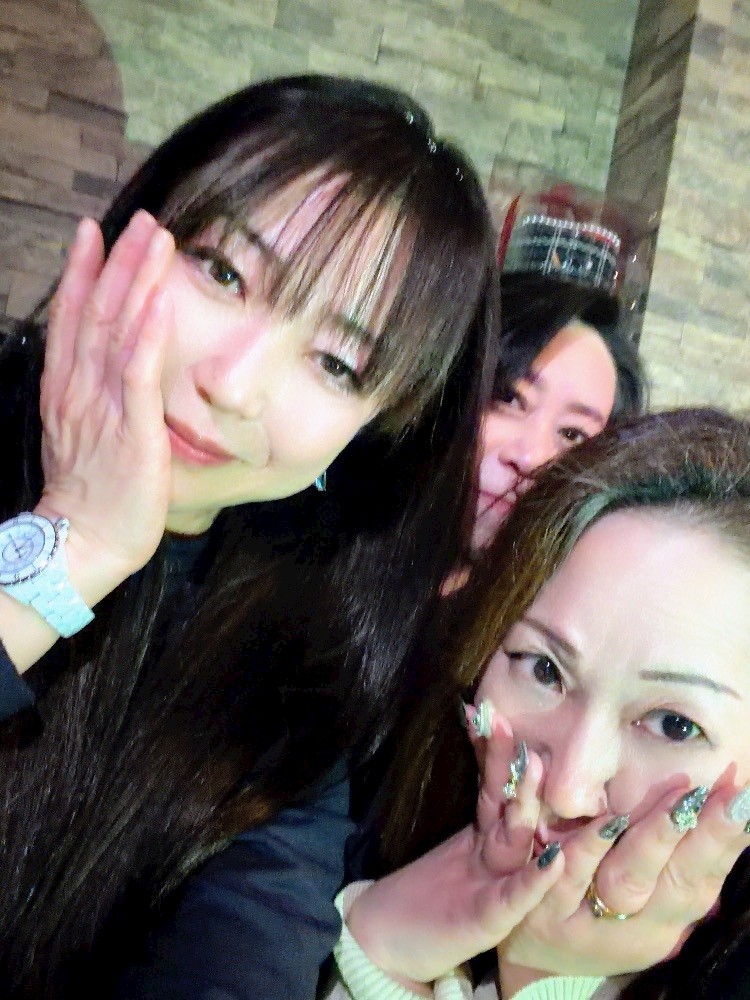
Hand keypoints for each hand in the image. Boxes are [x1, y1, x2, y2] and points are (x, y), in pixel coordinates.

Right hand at [39, 211, 174, 587]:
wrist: (87, 542)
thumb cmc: (94, 494)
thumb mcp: (85, 436)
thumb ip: (96, 398)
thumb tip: (115, 368)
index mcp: (67, 390)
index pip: (74, 319)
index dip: (83, 272)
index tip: (96, 232)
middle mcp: (80, 389)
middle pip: (97, 311)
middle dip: (119, 262)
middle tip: (140, 220)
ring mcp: (103, 407)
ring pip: (118, 331)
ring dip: (138, 282)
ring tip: (156, 241)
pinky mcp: (132, 430)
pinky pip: (138, 374)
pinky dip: (148, 335)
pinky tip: (161, 302)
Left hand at [346, 710, 563, 985]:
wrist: (400, 944)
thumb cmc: (432, 893)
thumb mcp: (458, 842)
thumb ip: (485, 800)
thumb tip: (484, 733)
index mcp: (487, 832)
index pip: (491, 782)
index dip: (487, 748)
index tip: (479, 707)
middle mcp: (498, 853)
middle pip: (508, 801)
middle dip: (511, 763)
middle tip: (506, 723)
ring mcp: (499, 883)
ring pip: (516, 838)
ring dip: (526, 804)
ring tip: (533, 764)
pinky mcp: (491, 918)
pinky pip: (516, 895)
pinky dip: (536, 877)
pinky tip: (552, 857)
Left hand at [500, 771, 749, 978]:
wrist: (530, 949)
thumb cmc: (598, 904)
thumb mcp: (644, 888)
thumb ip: (676, 851)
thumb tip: (727, 800)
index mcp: (664, 918)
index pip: (703, 877)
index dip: (727, 841)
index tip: (746, 799)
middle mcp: (633, 926)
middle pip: (676, 883)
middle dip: (707, 837)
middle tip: (732, 797)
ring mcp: (588, 920)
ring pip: (626, 879)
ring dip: (655, 837)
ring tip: (679, 799)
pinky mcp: (543, 909)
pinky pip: (569, 875)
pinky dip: (588, 848)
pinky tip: (608, 821)